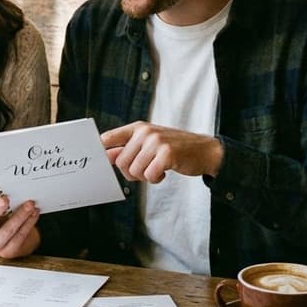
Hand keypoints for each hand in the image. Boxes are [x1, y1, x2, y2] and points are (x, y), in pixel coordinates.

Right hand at [0, 192, 39, 258]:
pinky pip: (20, 237)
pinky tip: (34, 213)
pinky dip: (29, 223)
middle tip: (5, 199)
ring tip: (30, 204)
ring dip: (20, 215)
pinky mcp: (8, 252)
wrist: (14, 239)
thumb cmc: (2, 218)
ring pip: (7, 231)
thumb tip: (1, 182)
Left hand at [101, 121, 223, 182]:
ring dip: (145, 177)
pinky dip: (156, 179)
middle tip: (145, 170)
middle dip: (131, 173)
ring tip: (157, 169)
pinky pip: (149, 175)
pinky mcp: (167, 154)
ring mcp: (156, 141)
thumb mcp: (150, 144)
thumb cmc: (175, 148)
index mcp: (138, 127)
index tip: (101, 161)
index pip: (108, 138)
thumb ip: (128, 149)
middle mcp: (145, 132)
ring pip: (134, 171)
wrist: (205, 151)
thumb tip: (107, 156)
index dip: (101, 151)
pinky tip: (165, 172)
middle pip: (121, 162)